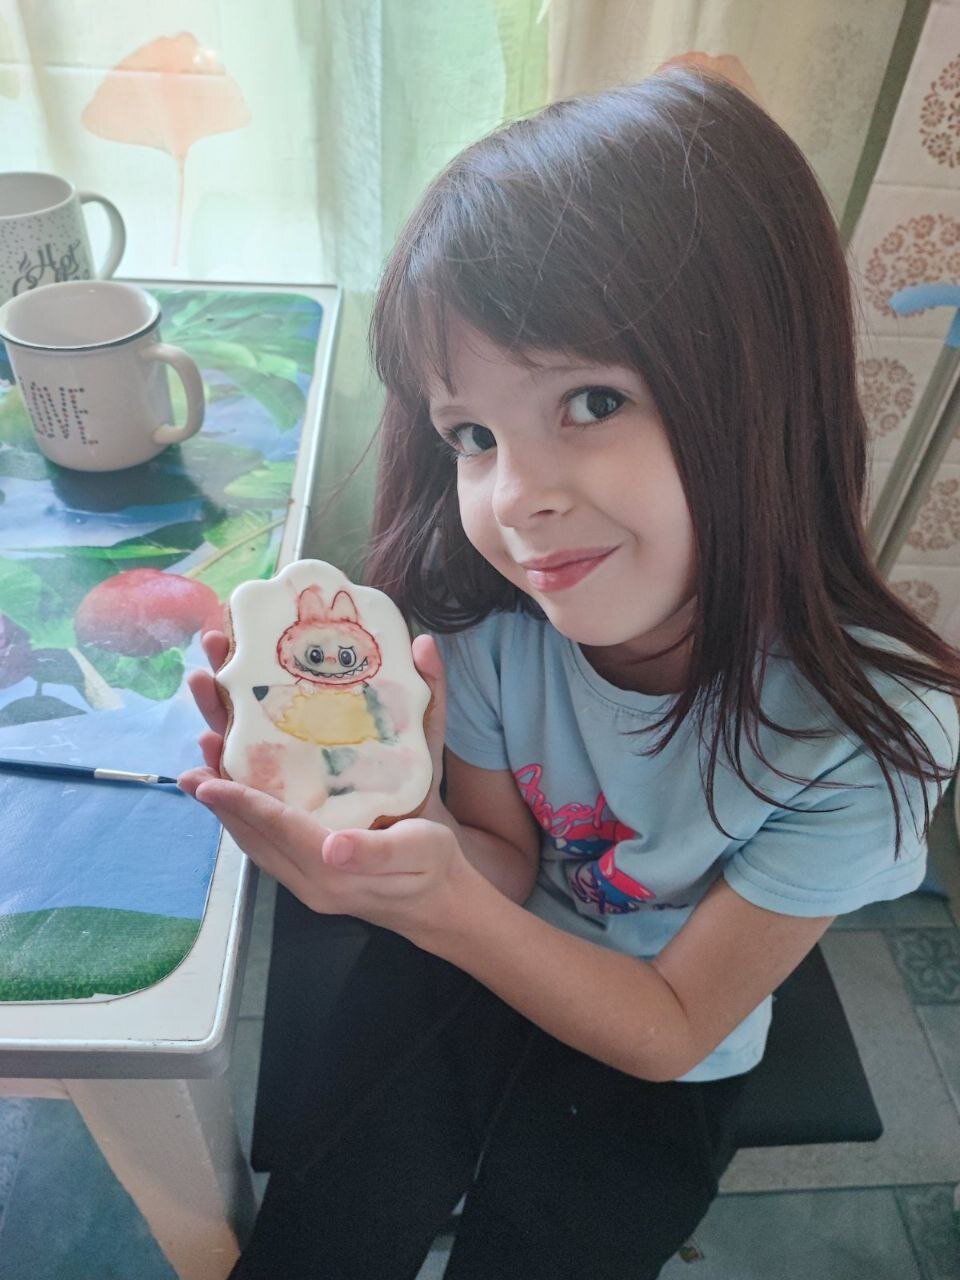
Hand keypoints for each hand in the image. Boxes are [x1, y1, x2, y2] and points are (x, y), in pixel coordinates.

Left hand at [177, 630, 469, 940]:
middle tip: (190, 763)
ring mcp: (305, 883)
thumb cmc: (435, 867)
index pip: (276, 829)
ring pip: (254, 844)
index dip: (239, 801)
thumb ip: (376, 851)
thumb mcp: (419, 850)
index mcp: (332, 871)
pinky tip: (237, 797)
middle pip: (253, 836)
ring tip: (200, 774)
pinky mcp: (309, 877)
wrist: (443, 905)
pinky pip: (266, 846)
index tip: (204, 779)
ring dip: (226, 810)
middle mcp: (308, 881)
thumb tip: (332, 846)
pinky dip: (246, 819)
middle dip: (219, 800)